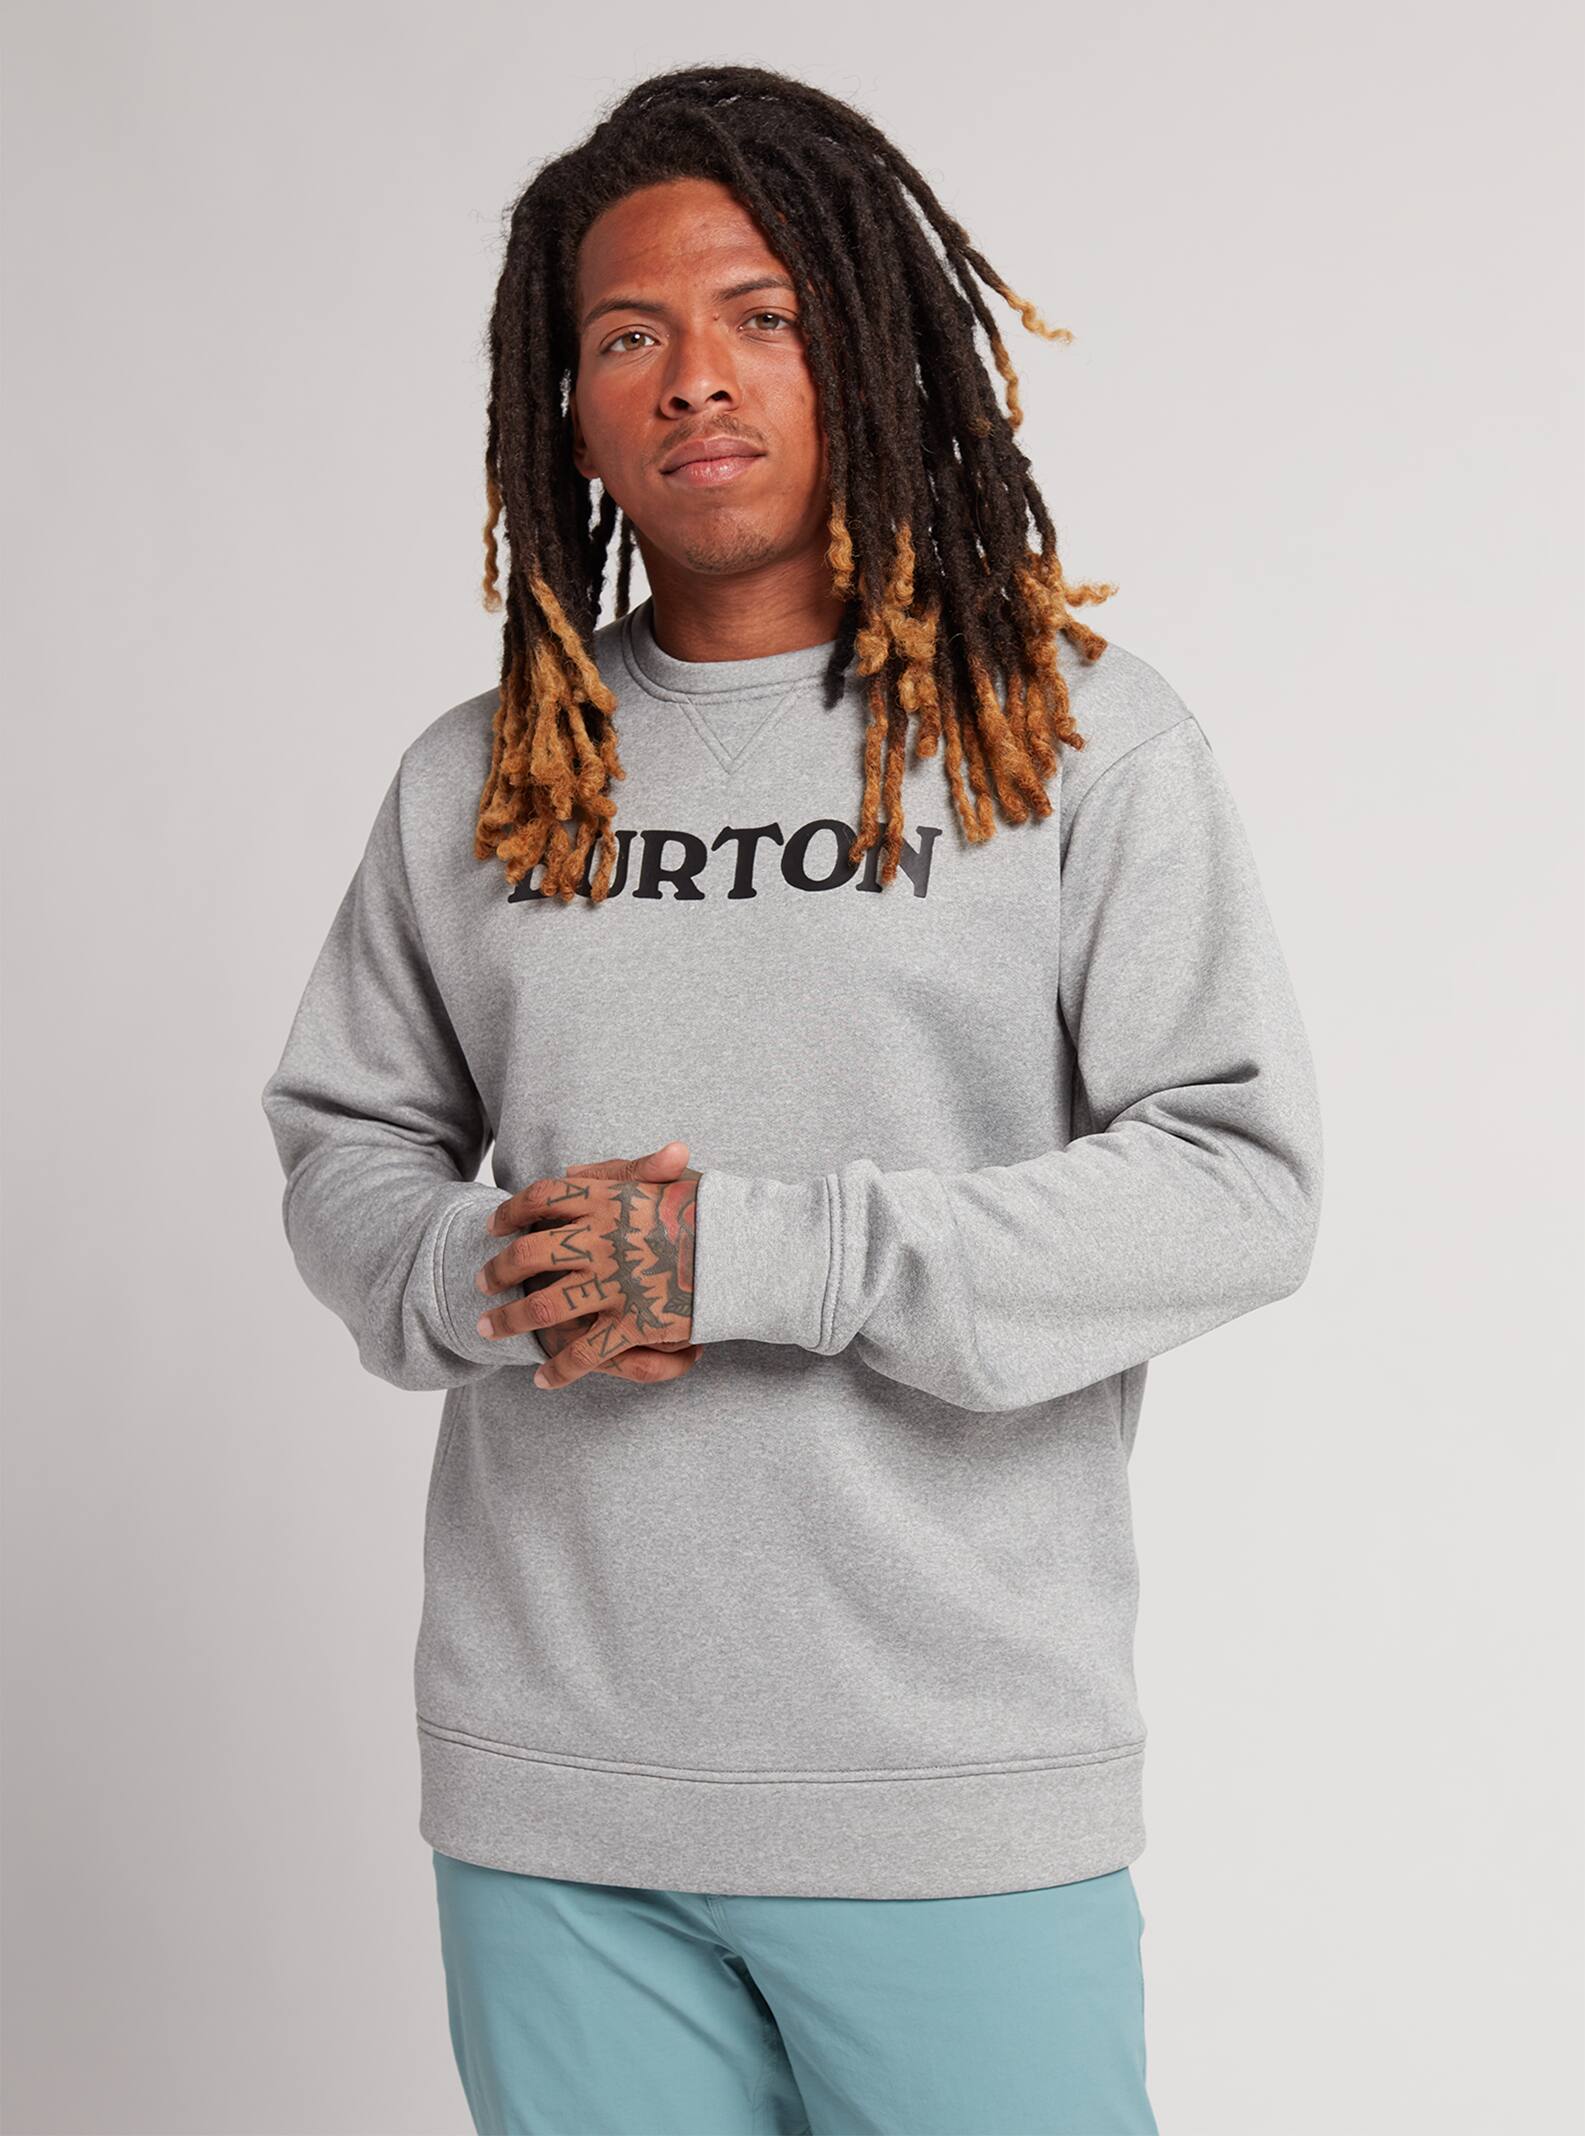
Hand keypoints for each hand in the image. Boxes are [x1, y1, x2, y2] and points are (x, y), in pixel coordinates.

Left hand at [475, 1139, 699, 1390]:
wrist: (751, 1246)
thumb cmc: (713, 1210)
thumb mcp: (669, 1178)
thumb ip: (622, 1172)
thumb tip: (574, 1173)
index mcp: (609, 1200)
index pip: (542, 1198)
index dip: (511, 1211)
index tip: (494, 1225)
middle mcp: (603, 1240)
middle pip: (530, 1255)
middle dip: (497, 1271)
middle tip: (480, 1283)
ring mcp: (617, 1284)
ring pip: (547, 1308)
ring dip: (511, 1321)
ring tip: (487, 1328)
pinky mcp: (637, 1322)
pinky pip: (587, 1353)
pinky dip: (560, 1370)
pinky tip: (542, 1380)